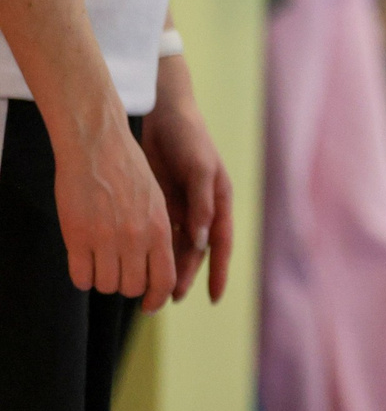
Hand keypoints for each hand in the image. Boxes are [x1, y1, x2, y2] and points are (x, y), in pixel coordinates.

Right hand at [53, 110, 175, 309]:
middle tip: (119, 275)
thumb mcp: (156, 202)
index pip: (164, 281)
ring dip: (103, 281)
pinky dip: (82, 277)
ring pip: (106, 285)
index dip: (156, 299)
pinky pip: (80, 276)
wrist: (97, 144)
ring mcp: (105, 238)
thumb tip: (156, 269)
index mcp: (160, 230)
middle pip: (132, 287)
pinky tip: (82, 264)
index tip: (149, 305)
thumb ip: (157, 235)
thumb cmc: (128, 170)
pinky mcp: (76, 235)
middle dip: (127, 287)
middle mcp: (135, 238)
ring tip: (101, 264)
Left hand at [138, 57, 233, 303]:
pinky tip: (140, 261)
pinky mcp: (161, 197)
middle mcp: (203, 207)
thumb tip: (203, 240)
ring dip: (167, 265)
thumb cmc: (188, 137)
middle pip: (196, 250)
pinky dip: (152, 245)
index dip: (217, 272)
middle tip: (171, 298)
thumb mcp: (199, 169)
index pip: (220, 245)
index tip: (211, 297)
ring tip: (154, 288)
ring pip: (176, 243)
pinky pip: (158, 228)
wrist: (164, 112)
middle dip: (186, 275)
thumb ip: (202, 203)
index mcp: (219, 201)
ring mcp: (182, 203)